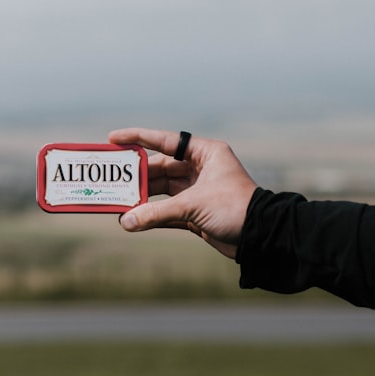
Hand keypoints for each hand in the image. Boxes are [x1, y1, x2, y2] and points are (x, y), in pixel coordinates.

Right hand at [107, 128, 257, 258]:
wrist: (261, 238)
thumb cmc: (235, 209)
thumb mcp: (193, 206)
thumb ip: (157, 212)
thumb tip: (126, 222)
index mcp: (205, 153)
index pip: (166, 141)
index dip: (138, 138)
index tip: (114, 138)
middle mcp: (200, 169)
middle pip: (161, 167)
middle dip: (138, 175)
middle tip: (114, 179)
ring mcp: (198, 191)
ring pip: (162, 191)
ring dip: (143, 198)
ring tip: (119, 202)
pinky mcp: (196, 213)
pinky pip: (168, 211)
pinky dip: (152, 215)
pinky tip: (134, 220)